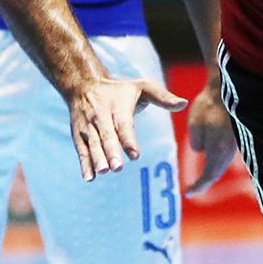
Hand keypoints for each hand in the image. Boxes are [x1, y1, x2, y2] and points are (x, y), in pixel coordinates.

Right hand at [67, 74, 186, 180]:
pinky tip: (89, 178)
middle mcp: (100, 116)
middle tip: (117, 168)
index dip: (128, 140)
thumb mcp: (142, 87)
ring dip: (97, 159)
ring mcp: (88, 126)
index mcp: (117, 106)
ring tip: (104, 172)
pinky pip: (81, 150)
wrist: (83, 85)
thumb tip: (184, 103)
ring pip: (92, 144)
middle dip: (111, 152)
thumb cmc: (120, 90)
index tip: (135, 155)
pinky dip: (84, 164)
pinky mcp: (78, 135)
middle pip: (106, 136)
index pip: (123, 124)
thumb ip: (163, 97)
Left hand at [184, 80, 237, 195]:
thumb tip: (201, 151)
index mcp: (218, 149)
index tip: (189, 193)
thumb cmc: (209, 104)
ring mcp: (235, 142)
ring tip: (204, 176)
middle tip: (196, 188)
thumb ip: (197, 142)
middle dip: (207, 181)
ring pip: (223, 162)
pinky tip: (213, 157)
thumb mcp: (195, 125)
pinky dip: (219, 160)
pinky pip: (227, 153)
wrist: (228, 88)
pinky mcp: (236, 134)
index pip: (209, 174)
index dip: (199, 186)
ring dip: (213, 171)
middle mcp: (229, 149)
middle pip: (218, 171)